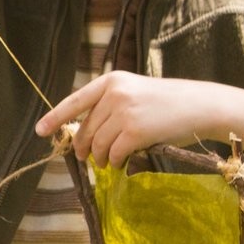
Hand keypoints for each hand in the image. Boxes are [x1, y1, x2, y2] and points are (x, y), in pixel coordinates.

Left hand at [34, 73, 243, 168]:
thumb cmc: (168, 104)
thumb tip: (83, 136)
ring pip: (98, 144)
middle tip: (90, 158)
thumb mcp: (136, 93)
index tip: (41, 131)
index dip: (55, 118)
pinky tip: (121, 163)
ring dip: (100, 158)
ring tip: (108, 162)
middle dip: (84, 147)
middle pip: (86, 129)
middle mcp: (114, 93)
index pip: (75, 101)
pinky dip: (115, 162)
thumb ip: (109, 107)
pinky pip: (114, 154)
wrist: (202, 106)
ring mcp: (124, 112)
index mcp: (112, 81)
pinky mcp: (134, 131)